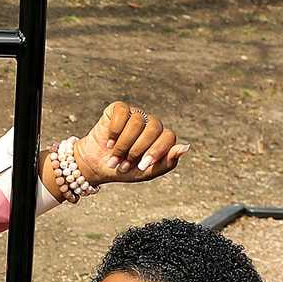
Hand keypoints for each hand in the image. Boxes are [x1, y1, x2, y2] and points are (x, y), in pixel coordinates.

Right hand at [75, 101, 189, 185]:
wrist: (96, 166)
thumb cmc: (123, 169)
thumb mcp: (146, 172)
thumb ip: (167, 162)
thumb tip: (186, 147)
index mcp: (161, 137)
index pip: (169, 136)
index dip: (156, 151)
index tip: (141, 166)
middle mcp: (150, 123)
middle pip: (154, 128)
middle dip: (137, 149)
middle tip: (124, 164)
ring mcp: (135, 115)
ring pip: (137, 123)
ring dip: (123, 145)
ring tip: (114, 157)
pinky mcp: (119, 109)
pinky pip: (122, 113)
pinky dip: (114, 131)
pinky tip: (109, 142)